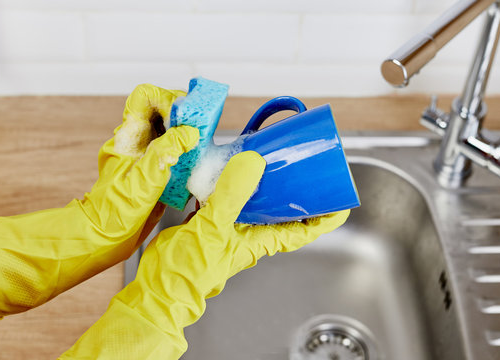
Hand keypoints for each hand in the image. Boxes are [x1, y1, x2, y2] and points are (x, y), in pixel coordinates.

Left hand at [0, 84, 197, 316]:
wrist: (107, 238)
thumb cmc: (116, 211)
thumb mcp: (144, 179)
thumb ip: (166, 152)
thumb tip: (190, 132)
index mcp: (129, 137)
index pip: (145, 97)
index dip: (167, 99)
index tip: (183, 117)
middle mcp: (138, 142)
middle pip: (163, 111)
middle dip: (185, 116)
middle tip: (201, 129)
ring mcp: (147, 156)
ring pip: (172, 131)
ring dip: (190, 136)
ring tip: (202, 147)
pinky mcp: (157, 171)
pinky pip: (176, 153)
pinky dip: (190, 155)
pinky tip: (197, 167)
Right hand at [60, 151, 349, 358]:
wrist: (158, 286)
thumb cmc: (187, 273)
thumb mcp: (213, 231)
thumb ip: (231, 196)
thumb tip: (252, 164)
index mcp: (260, 240)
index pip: (304, 230)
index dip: (325, 216)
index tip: (341, 199)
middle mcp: (250, 233)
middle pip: (284, 211)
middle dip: (296, 190)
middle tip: (303, 164)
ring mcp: (231, 227)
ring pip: (257, 201)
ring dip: (264, 182)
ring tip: (269, 157)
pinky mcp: (211, 221)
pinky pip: (229, 197)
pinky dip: (231, 182)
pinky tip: (226, 166)